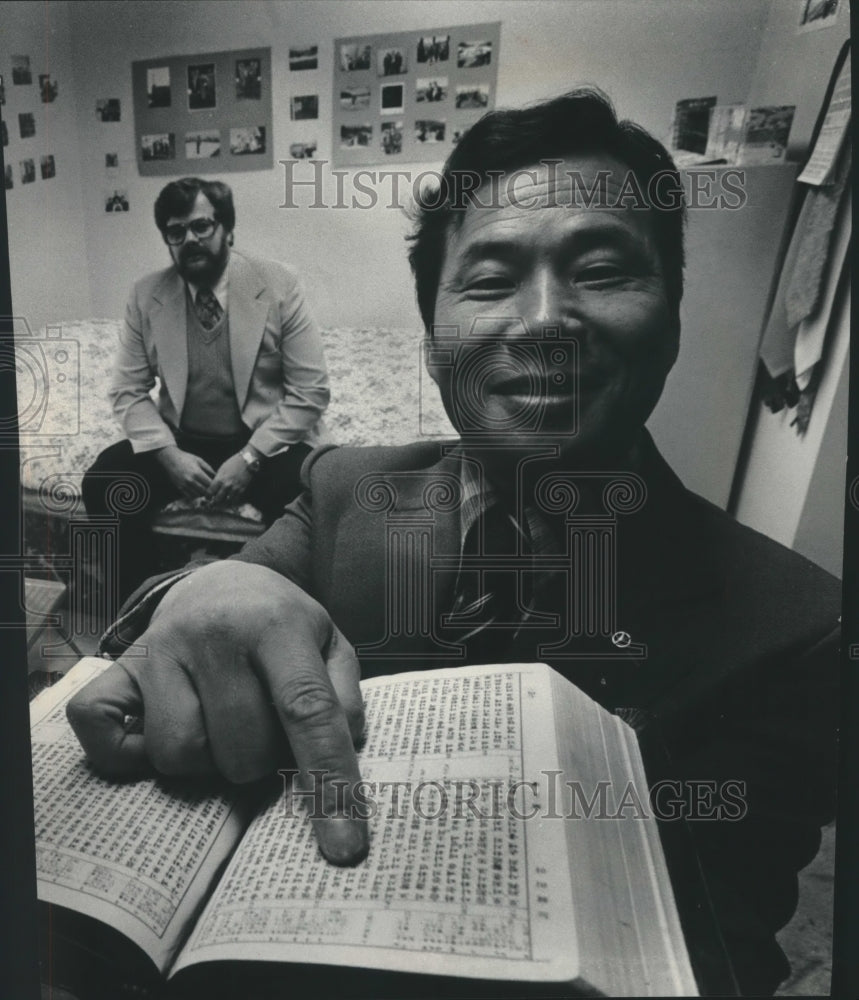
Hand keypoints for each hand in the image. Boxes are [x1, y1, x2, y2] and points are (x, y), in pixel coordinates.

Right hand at [65, 562, 368, 864]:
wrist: (219, 582)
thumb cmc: (281, 624)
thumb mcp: (330, 642)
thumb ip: (344, 696)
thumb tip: (342, 753)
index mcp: (275, 625)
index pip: (306, 710)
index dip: (330, 781)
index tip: (346, 849)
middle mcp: (213, 634)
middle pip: (242, 750)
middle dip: (263, 760)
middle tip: (264, 728)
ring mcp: (159, 650)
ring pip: (181, 756)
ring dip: (209, 762)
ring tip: (222, 727)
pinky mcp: (118, 669)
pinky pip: (107, 739)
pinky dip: (133, 757)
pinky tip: (166, 729)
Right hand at [156, 446, 214, 498]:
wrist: (170, 459)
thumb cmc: (186, 458)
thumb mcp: (199, 460)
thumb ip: (209, 469)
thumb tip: (217, 476)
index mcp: (197, 473)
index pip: (209, 484)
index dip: (215, 486)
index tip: (217, 485)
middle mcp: (191, 480)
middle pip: (205, 491)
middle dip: (210, 491)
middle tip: (213, 490)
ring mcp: (185, 485)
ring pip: (198, 495)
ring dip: (203, 494)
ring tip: (205, 490)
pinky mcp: (180, 488)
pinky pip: (190, 496)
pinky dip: (195, 495)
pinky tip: (197, 491)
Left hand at [206, 452, 252, 506]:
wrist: (247, 461)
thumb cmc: (233, 463)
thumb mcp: (222, 470)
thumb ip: (217, 479)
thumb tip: (213, 488)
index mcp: (220, 479)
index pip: (210, 492)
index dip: (207, 496)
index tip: (207, 497)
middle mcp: (227, 485)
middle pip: (217, 500)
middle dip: (214, 503)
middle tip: (212, 504)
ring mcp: (235, 488)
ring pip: (227, 502)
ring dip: (223, 503)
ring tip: (221, 503)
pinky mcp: (242, 490)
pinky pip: (235, 500)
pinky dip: (232, 502)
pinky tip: (229, 501)